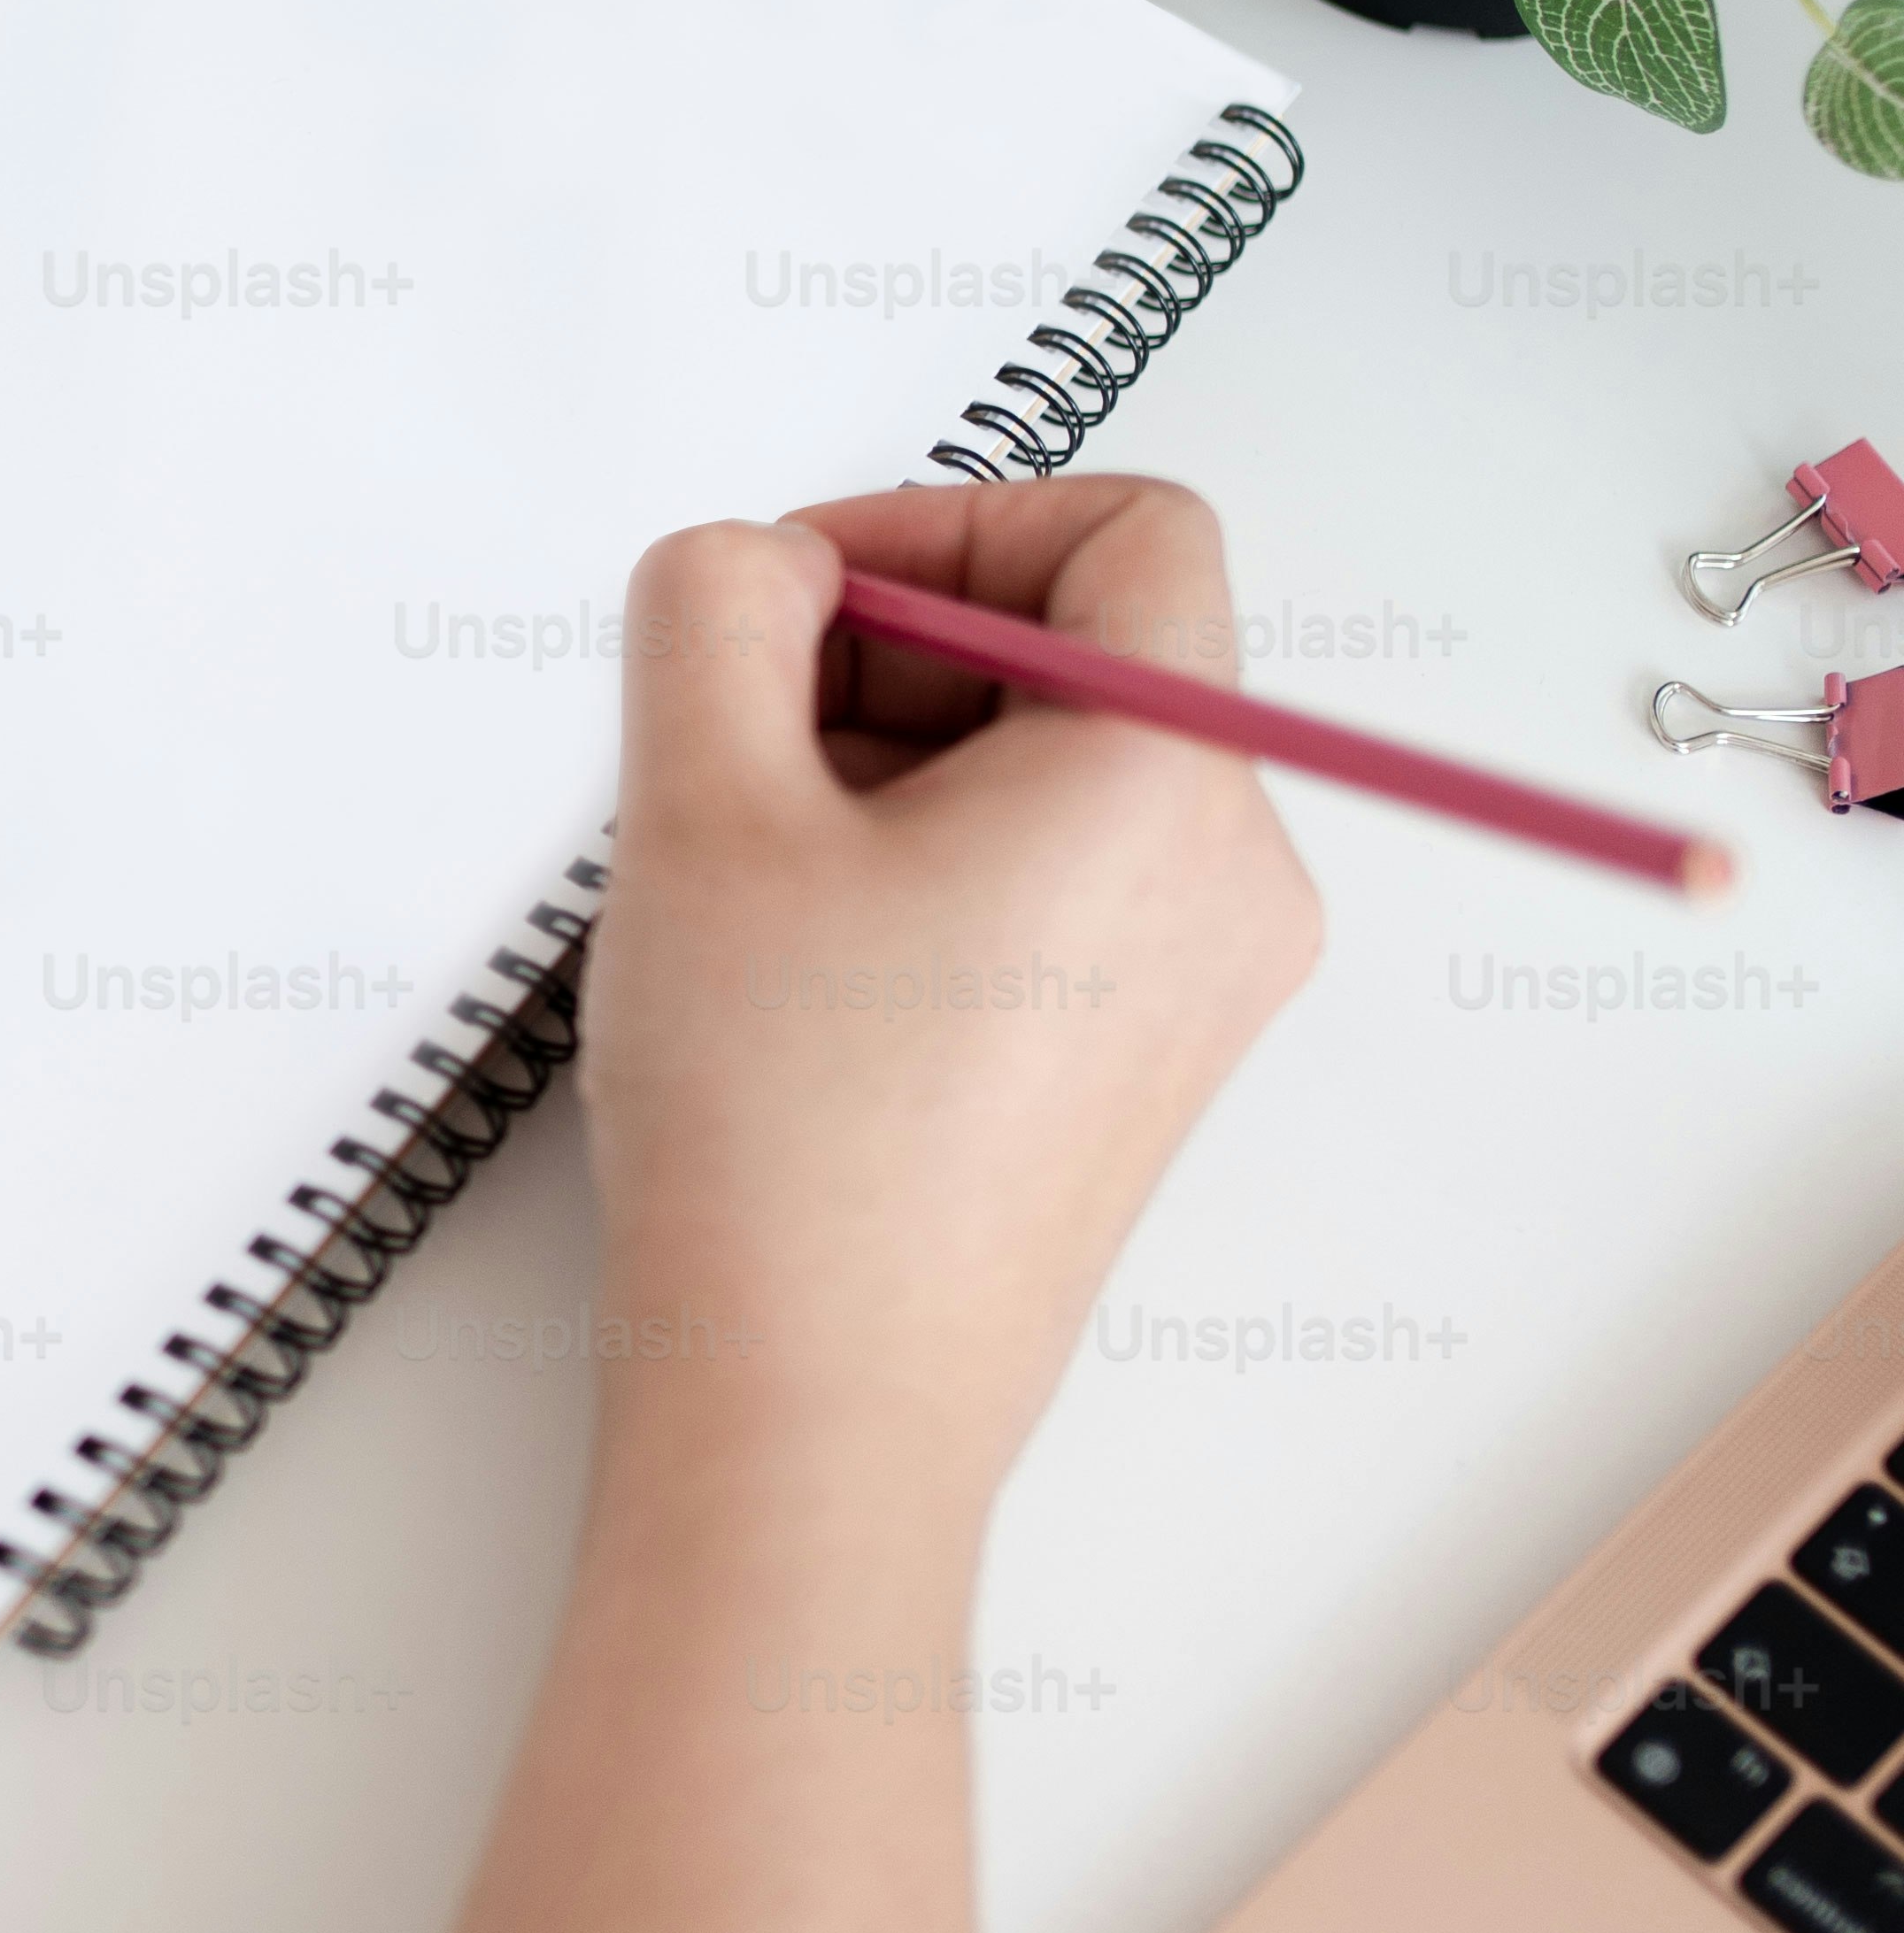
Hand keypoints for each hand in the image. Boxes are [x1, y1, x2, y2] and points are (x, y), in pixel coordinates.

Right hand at [580, 477, 1321, 1537]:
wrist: (817, 1414)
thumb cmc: (788, 1137)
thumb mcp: (701, 805)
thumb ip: (717, 607)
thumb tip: (758, 565)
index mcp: (1174, 782)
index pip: (1127, 529)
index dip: (949, 518)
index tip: (802, 595)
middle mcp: (1232, 876)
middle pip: (1082, 649)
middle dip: (892, 651)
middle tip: (734, 743)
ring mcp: (1196, 984)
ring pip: (1048, 770)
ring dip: (886, 764)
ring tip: (750, 874)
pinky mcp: (1136, 1065)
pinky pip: (1046, 885)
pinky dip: (918, 865)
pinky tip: (795, 956)